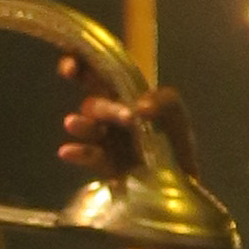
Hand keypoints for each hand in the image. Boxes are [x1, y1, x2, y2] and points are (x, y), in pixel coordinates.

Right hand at [62, 71, 189, 190]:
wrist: (180, 184)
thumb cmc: (174, 145)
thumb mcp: (175, 117)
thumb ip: (166, 102)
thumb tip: (140, 107)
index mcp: (126, 96)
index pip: (99, 74)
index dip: (81, 64)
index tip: (69, 68)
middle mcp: (112, 115)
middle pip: (92, 101)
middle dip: (94, 104)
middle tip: (123, 115)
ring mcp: (105, 141)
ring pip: (88, 127)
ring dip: (83, 124)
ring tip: (74, 123)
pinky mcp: (105, 166)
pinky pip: (89, 156)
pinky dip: (79, 152)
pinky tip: (67, 151)